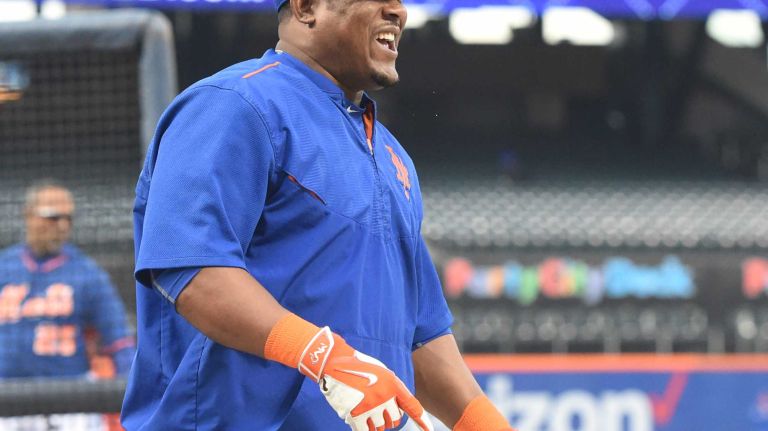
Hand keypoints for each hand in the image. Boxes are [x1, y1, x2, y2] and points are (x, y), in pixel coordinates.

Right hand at [299, 327, 433, 430]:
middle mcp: (384, 397)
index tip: (430, 430)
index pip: (412, 406)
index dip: (422, 421)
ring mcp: (370, 407)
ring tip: (365, 410)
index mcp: (393, 384)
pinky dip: (364, 429)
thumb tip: (396, 409)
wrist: (335, 363)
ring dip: (374, 424)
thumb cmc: (359, 367)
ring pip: (380, 428)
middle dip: (388, 418)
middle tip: (377, 409)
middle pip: (394, 421)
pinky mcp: (355, 415)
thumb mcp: (382, 373)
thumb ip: (392, 389)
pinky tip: (359, 421)